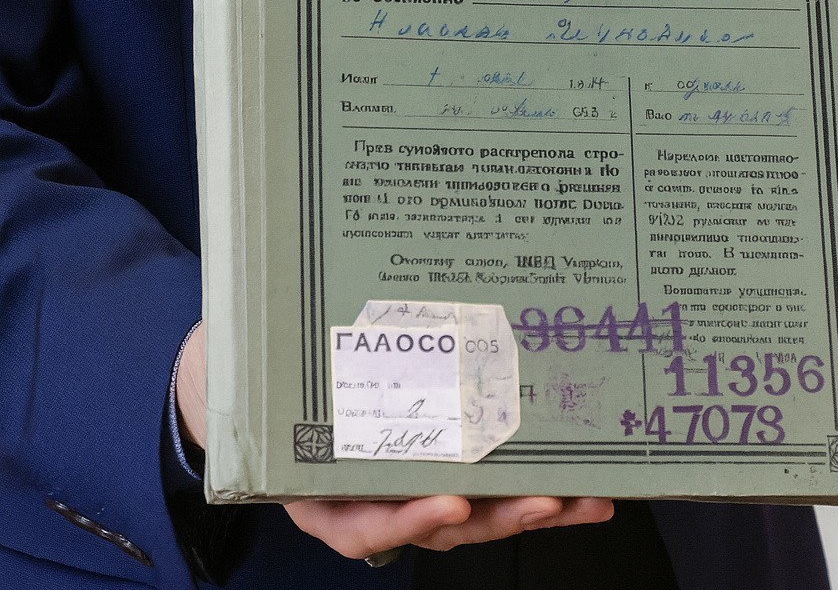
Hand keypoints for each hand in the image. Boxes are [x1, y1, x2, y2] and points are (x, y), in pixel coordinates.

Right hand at [176, 323, 614, 559]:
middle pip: (440, 522)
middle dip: (500, 515)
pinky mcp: (441, 459)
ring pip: (476, 508)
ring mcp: (409, 481)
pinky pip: (487, 482)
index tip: (449, 505)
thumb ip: (266, 372)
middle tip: (549, 499)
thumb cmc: (251, 382)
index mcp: (320, 489)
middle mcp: (371, 493)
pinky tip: (572, 475)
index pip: (364, 523)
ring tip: (585, 494)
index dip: (408, 519)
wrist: (246, 381)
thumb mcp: (252, 385)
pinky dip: (525, 480)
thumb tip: (240, 327)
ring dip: (532, 505)